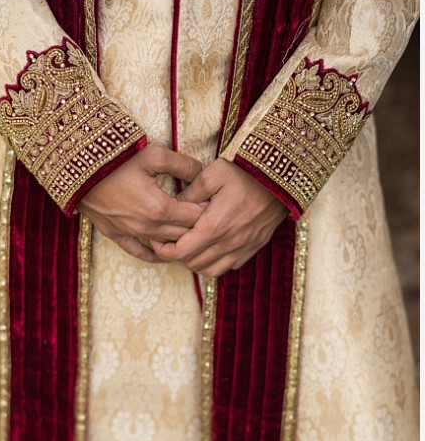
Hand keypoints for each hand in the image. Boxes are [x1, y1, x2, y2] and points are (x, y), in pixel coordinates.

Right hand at [77, 143, 205, 262]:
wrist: (79, 169)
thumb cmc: (116, 159)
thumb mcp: (153, 154)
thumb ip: (183, 164)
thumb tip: (203, 171)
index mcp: (159, 208)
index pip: (195, 217)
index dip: (210, 211)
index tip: (217, 204)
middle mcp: (146, 226)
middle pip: (183, 234)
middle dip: (200, 226)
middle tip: (210, 217)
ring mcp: (129, 233)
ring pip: (165, 245)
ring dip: (180, 240)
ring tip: (192, 232)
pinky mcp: (114, 234)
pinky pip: (138, 252)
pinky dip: (154, 255)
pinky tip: (163, 254)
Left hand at [152, 158, 288, 276]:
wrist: (284, 173)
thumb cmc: (246, 170)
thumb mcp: (212, 173)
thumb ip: (189, 193)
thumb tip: (173, 207)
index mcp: (216, 225)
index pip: (181, 252)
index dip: (164, 250)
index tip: (157, 241)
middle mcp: (231, 241)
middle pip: (193, 263)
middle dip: (177, 256)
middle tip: (170, 243)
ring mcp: (245, 246)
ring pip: (211, 270)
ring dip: (195, 262)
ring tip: (189, 247)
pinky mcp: (256, 246)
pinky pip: (230, 266)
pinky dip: (216, 263)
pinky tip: (210, 248)